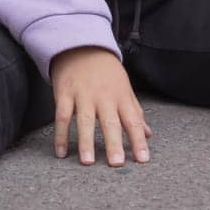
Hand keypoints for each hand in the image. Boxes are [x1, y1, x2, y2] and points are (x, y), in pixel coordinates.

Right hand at [50, 46, 151, 166]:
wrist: (82, 46)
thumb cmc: (107, 72)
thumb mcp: (125, 88)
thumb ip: (135, 112)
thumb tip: (148, 135)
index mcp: (121, 97)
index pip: (133, 121)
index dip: (138, 140)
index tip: (143, 159)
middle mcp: (104, 97)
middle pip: (110, 123)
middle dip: (114, 143)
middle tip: (116, 163)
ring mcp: (83, 95)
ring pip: (85, 121)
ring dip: (86, 142)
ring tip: (87, 162)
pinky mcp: (64, 94)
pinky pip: (62, 117)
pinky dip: (60, 135)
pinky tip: (61, 152)